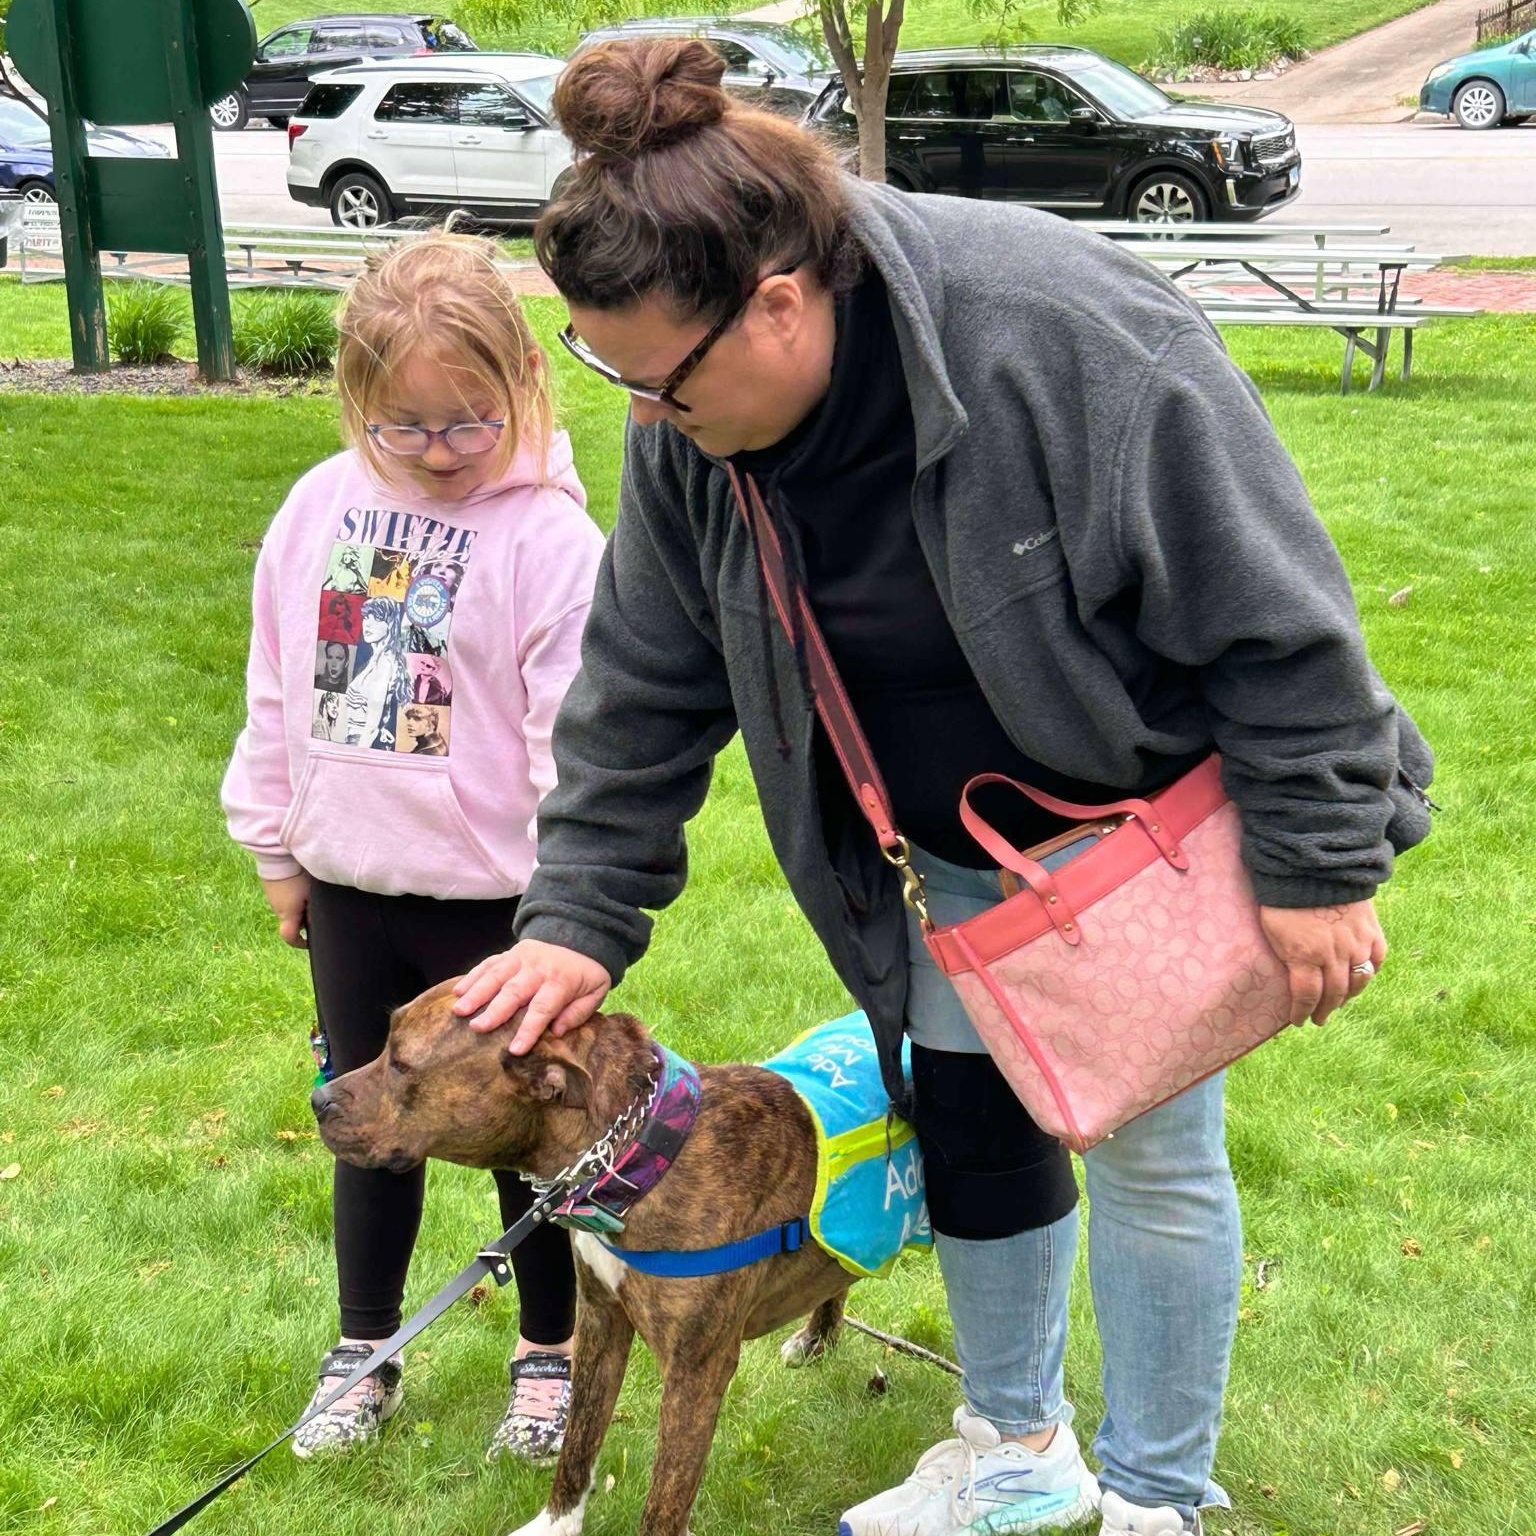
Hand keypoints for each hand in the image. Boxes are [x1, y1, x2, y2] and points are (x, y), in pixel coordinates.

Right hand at [262, 873, 311, 948]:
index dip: (300, 943)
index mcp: (288, 914)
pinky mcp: (270, 885)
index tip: (309, 943)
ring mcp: (272, 897)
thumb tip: (316, 922)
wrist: (277, 854)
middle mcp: (277, 908)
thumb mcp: (312, 894)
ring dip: (298, 905)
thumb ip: (314, 910)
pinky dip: (291, 895)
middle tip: (315, 910)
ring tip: (309, 893)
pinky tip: (300, 883)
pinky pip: (283, 896)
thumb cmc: (298, 875)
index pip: (290, 937)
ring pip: (288, 908)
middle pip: (292, 921)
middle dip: (303, 920)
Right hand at [453, 940, 611, 1055]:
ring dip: (476, 993)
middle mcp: (539, 968)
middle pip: (514, 991)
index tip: (515, 1050)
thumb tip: (556, 1032)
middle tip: (477, 1028)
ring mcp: (522, 957)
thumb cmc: (586, 975)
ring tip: (460, 1010)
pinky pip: (489, 963)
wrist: (582, 938)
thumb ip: (578, 1013)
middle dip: (495, 1011)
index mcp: (561, 982)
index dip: (529, 1029)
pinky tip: (458, 991)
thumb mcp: (595, 994)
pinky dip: (473, 976)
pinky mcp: (511, 952)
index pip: (543, 1008)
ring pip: (496, 975)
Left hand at [1258, 899, 1385, 1025]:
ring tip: (1338, 1003)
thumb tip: (1292, 979)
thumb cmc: (1282, 899)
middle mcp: (1334, 954)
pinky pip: (1376, 959)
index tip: (1298, 1020)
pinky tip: (1361, 978)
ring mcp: (1356, 942)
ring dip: (1347, 995)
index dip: (1302, 1011)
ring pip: (1358, 980)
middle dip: (1325, 1009)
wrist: (1310, 866)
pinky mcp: (1371, 929)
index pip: (1306, 996)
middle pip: (1333, 993)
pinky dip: (1369, 972)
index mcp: (1305, 956)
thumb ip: (1286, 958)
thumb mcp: (1273, 932)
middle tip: (1319, 1018)